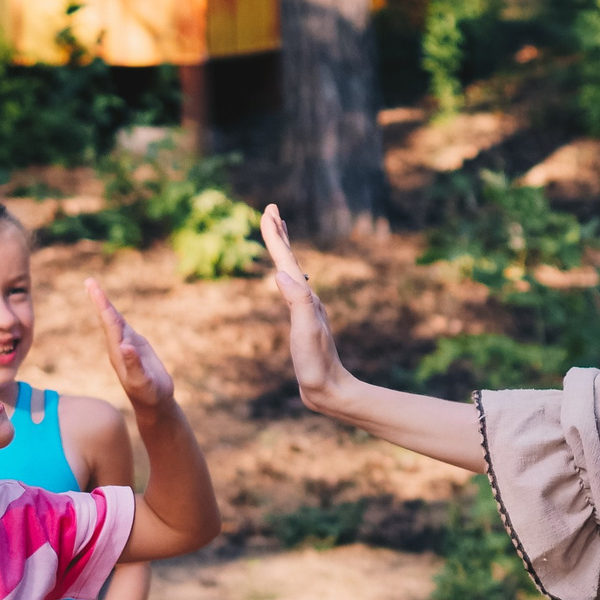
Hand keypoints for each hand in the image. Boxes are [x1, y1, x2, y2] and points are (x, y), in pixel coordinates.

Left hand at [88, 279, 174, 413]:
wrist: (154, 404)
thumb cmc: (149, 395)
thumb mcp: (142, 381)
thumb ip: (134, 364)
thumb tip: (125, 345)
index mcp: (119, 352)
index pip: (109, 323)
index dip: (102, 305)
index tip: (94, 289)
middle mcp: (119, 346)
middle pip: (107, 319)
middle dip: (99, 300)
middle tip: (89, 281)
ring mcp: (127, 346)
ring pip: (114, 322)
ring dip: (105, 305)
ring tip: (95, 290)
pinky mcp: (136, 348)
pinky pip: (123, 328)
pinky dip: (116, 316)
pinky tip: (111, 311)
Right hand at [260, 205, 351, 408]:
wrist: (329, 390)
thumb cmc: (316, 364)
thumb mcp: (306, 332)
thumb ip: (298, 302)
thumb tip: (280, 273)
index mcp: (304, 298)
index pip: (286, 260)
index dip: (276, 235)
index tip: (269, 209)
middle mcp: (306, 298)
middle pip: (290, 259)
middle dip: (279, 234)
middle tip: (271, 210)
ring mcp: (305, 309)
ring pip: (291, 271)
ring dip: (283, 250)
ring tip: (278, 235)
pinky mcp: (302, 321)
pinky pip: (291, 288)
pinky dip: (285, 273)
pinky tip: (285, 278)